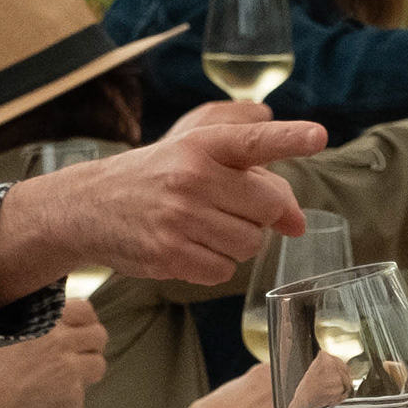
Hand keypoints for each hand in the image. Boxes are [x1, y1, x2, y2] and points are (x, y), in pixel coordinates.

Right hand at [0, 112, 323, 298]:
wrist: (87, 207)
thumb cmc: (156, 176)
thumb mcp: (194, 149)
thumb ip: (254, 168)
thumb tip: (298, 221)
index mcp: (200, 144)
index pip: (253, 140)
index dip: (290, 138)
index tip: (319, 136)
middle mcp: (190, 177)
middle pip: (266, 207)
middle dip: (259, 212)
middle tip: (229, 207)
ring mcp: (178, 219)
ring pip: (250, 244)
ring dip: (237, 241)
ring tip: (203, 226)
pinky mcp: (168, 255)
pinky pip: (224, 272)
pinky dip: (214, 265)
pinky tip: (188, 247)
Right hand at [0, 302, 108, 407]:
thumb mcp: (0, 340)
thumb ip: (31, 328)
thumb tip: (50, 323)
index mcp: (40, 322)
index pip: (83, 309)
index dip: (85, 320)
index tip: (79, 329)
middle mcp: (58, 342)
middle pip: (98, 335)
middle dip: (91, 345)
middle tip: (78, 356)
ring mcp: (69, 370)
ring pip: (98, 364)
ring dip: (86, 370)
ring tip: (65, 379)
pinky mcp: (73, 396)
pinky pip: (83, 391)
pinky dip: (71, 396)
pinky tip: (49, 400)